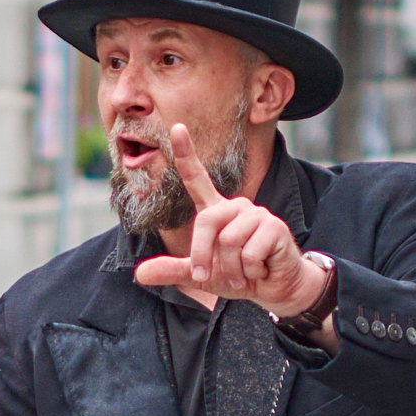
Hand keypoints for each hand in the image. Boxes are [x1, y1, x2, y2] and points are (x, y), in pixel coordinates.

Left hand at [130, 123, 332, 323]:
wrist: (274, 288)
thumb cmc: (237, 276)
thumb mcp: (200, 276)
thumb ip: (173, 271)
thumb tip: (140, 274)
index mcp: (216, 211)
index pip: (197, 178)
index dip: (185, 154)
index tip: (176, 128)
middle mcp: (236, 207)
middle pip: (207, 222)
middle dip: (203, 255)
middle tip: (208, 276)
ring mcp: (257, 214)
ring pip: (229, 241)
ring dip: (231, 269)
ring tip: (243, 273)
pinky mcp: (274, 227)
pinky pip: (249, 253)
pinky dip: (250, 271)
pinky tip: (261, 270)